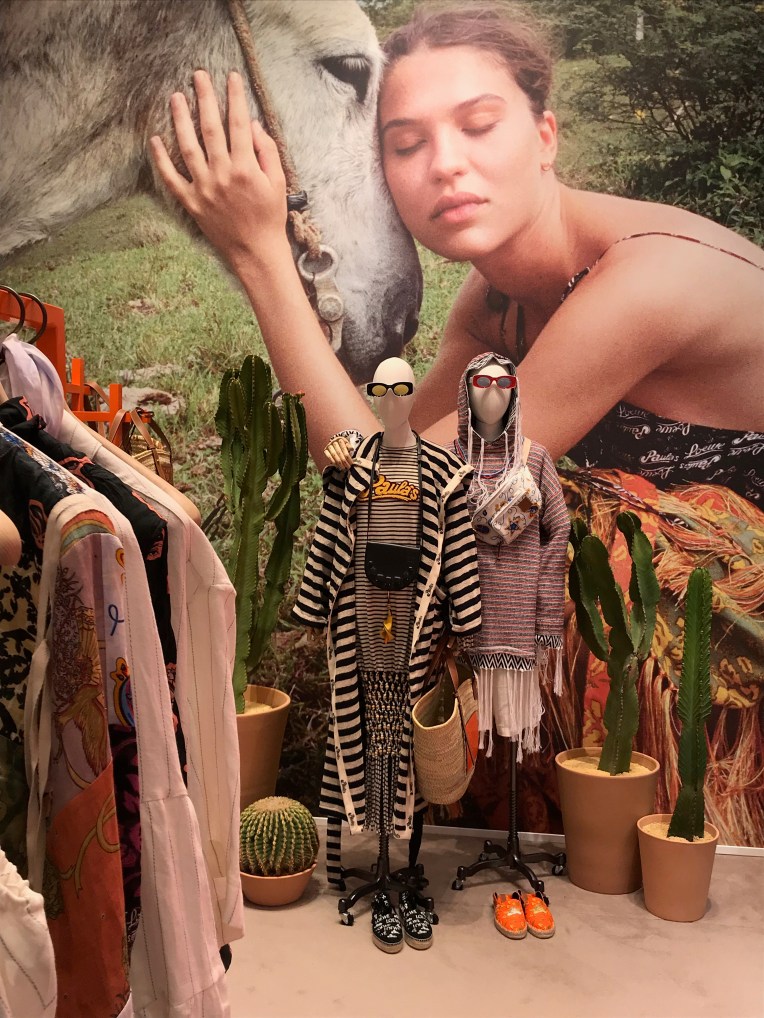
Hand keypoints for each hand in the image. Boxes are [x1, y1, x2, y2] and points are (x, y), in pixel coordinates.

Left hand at [149, 70, 287, 269]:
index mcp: (245, 167)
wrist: (256, 252)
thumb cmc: (270, 217)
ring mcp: (204, 188)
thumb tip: (252, 125)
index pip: (238, 124)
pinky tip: (154, 139)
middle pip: (210, 128)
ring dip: (180, 120)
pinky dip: (161, 159)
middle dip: (205, 98)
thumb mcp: (278, 182)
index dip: (234, 98)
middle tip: (198, 76)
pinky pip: (172, 178)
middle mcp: (222, 174)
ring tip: (176, 98)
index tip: (231, 78)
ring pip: (187, 147)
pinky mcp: (192, 203)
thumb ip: (266, 151)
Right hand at [324, 435, 353, 469]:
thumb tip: (352, 449)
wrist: (335, 443)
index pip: (344, 449)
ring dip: (339, 462)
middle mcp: (334, 442)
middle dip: (344, 461)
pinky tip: (337, 465)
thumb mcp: (347, 444)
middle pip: (339, 453)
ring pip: (334, 455)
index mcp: (340, 439)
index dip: (348, 457)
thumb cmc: (342, 444)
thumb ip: (349, 446)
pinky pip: (328, 456)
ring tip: (343, 468)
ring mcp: (329, 446)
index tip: (351, 464)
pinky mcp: (325, 450)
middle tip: (348, 467)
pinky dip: (333, 461)